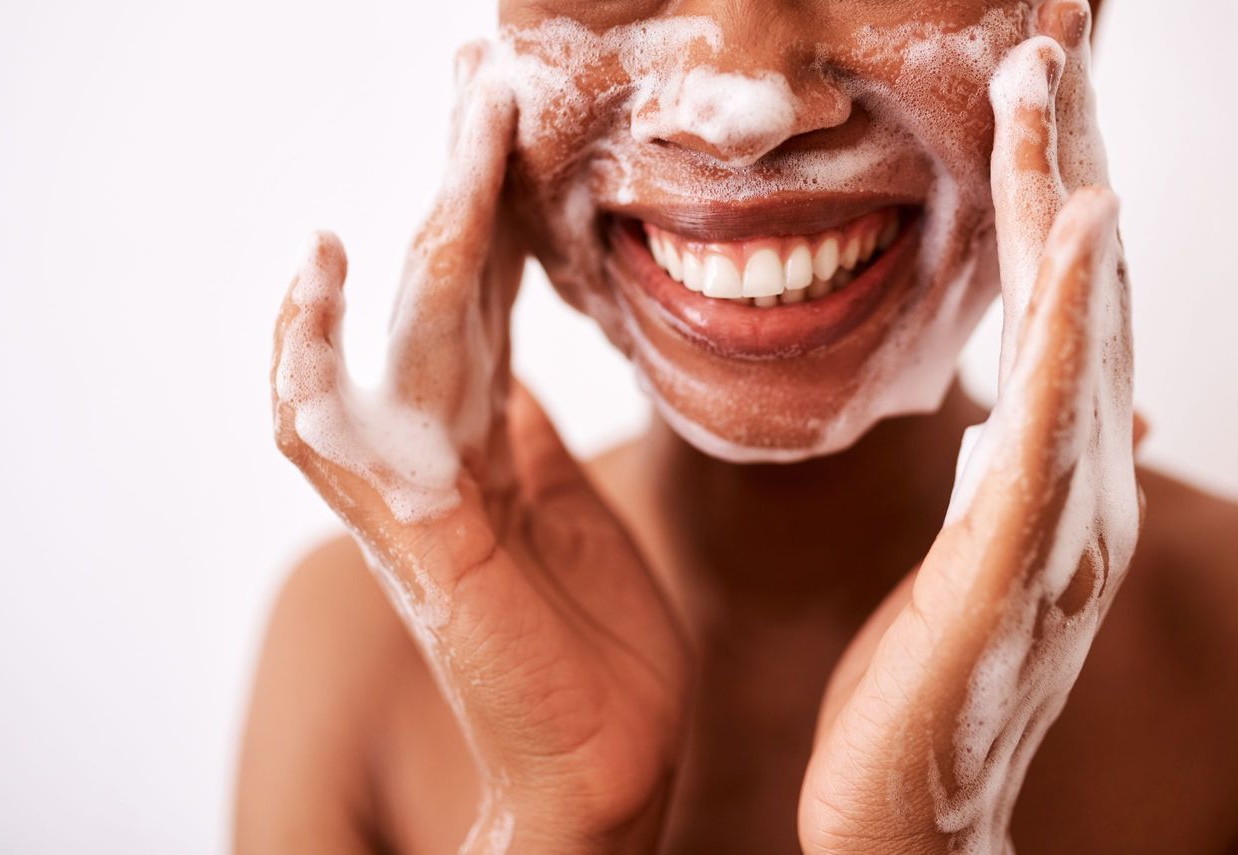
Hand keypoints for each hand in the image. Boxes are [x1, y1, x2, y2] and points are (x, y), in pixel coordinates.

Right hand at [271, 44, 689, 853]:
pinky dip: (314, 352)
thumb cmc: (592, 648)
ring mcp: (420, 493)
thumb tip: (513, 366)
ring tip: (459, 125)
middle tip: (484, 74)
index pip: (482, 292)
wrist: (598, 768)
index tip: (511, 115)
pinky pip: (340, 434)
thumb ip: (525, 435)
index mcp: (487, 439)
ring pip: (408, 334)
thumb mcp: (569, 509)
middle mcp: (441, 450)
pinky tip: (323, 270)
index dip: (494, 203)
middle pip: (445, 289)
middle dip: (464, 180)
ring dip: (430, 227)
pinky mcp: (421, 542)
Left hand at [798, 3, 1140, 851]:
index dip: (1051, 193)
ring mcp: (1061, 526)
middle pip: (1078, 296)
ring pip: (1075, 338)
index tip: (1028, 91)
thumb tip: (1016, 401)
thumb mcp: (958, 558)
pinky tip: (1079, 237)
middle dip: (1068, 164)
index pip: (1053, 310)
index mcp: (1047, 476)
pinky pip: (1045, 427)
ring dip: (1070, 207)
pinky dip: (1067, 327)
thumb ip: (993, 474)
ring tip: (1052, 93)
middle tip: (1050, 40)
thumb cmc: (917, 688)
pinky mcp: (1014, 571)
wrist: (908, 819)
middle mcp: (1077, 485)